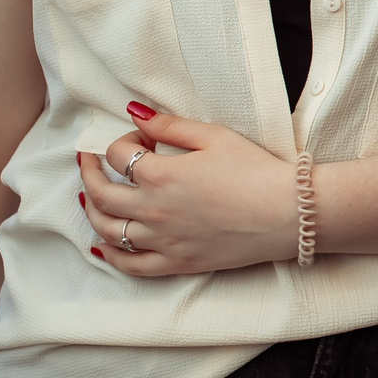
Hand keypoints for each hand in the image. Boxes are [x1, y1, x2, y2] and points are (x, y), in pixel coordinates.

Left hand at [79, 104, 299, 275]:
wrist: (288, 213)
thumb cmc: (256, 170)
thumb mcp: (214, 137)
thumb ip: (170, 124)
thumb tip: (134, 112)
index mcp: (160, 175)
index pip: (118, 156)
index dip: (122, 141)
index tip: (139, 139)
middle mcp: (153, 210)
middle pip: (100, 193)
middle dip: (89, 172)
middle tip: (89, 161)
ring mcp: (163, 240)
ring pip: (108, 230)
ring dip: (92, 211)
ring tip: (91, 197)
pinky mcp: (178, 262)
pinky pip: (131, 265)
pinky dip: (110, 256)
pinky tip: (102, 246)